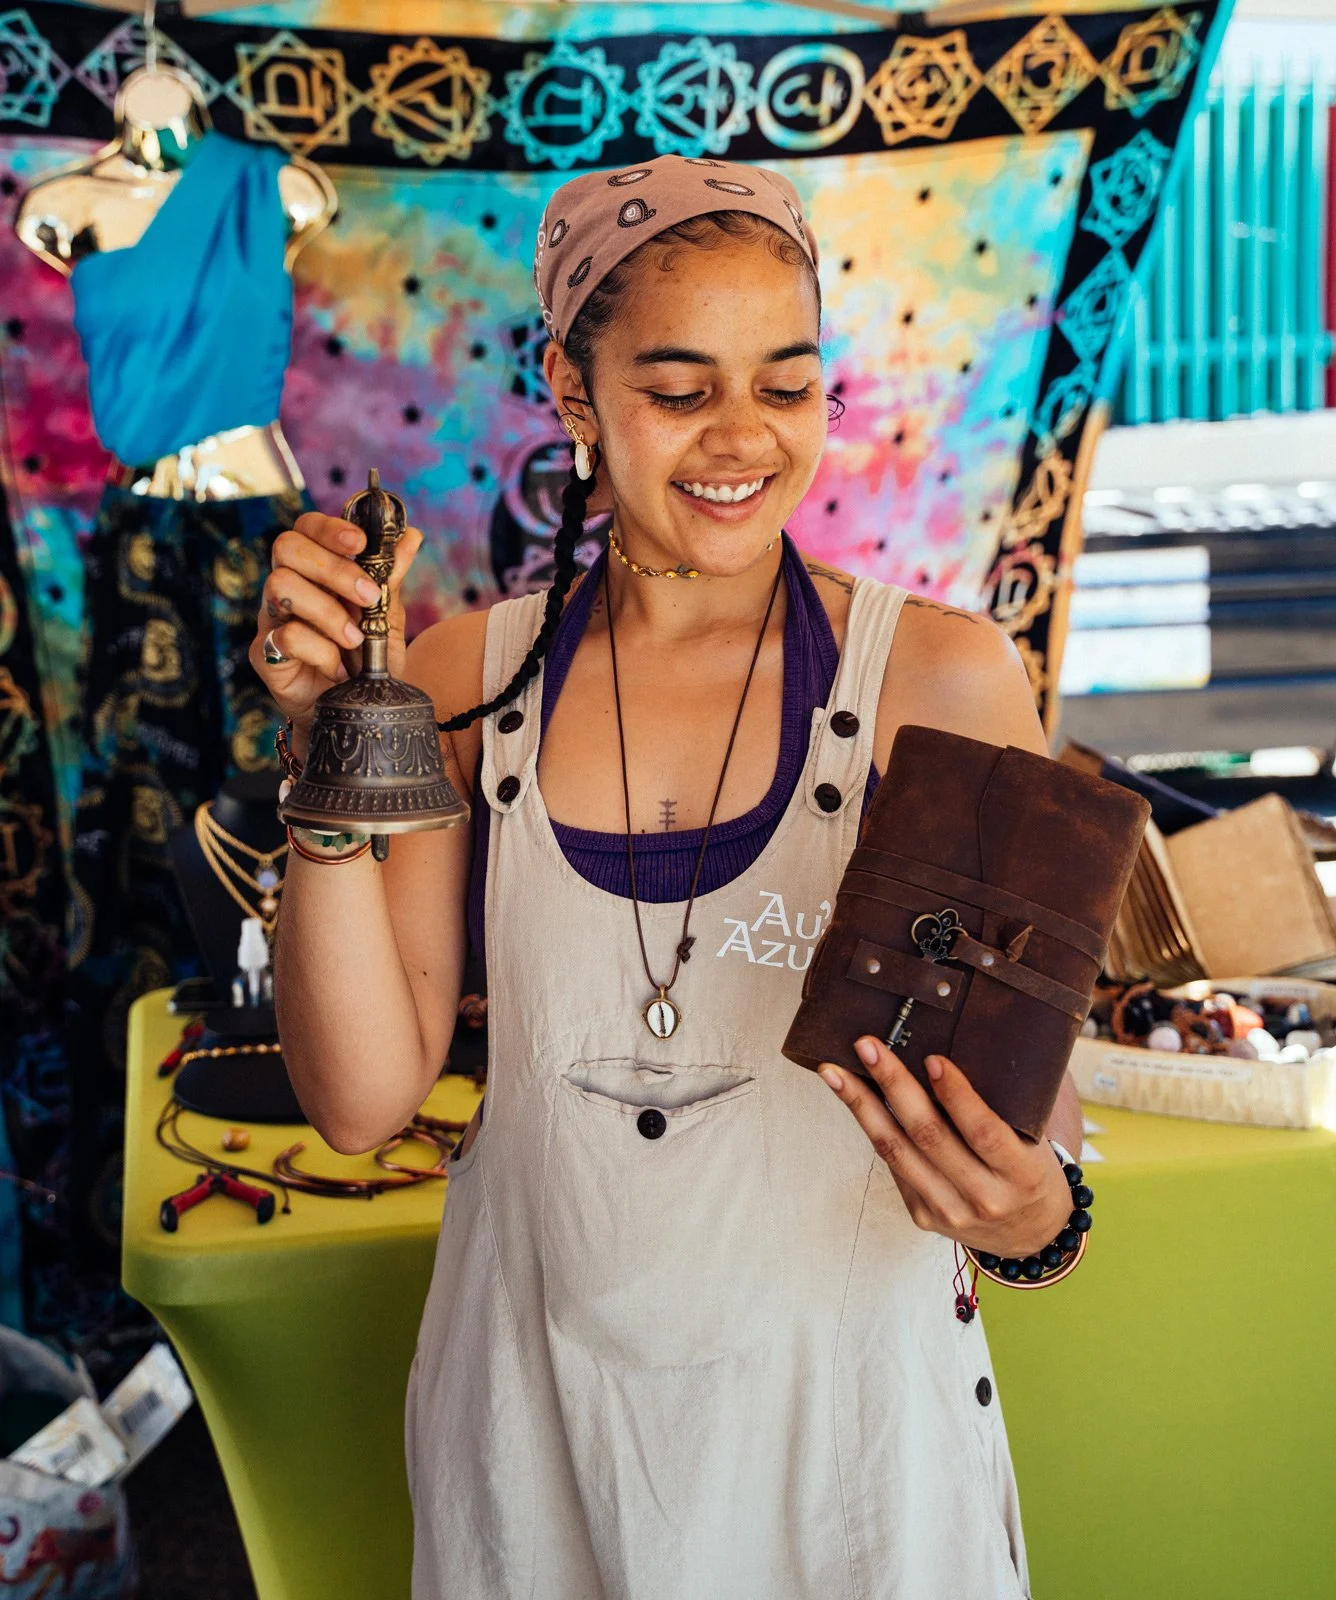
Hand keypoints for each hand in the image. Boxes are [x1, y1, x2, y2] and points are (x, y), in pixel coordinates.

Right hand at [249, 512, 423, 738]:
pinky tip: (338, 668)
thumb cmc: (367, 662)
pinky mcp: (264, 654)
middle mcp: (287, 587)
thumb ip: (390, 578)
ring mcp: (271, 619)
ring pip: (281, 586)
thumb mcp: (386, 617)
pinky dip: (320, 652)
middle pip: (287, 547)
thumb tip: (411, 535)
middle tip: (368, 598)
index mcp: (315, 571)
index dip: (329, 528)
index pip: (306, 527)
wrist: (358, 715)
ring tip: (356, 641)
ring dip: (328, 612)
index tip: (361, 543)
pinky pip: (285, 637)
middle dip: (334, 568)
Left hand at [819, 1038, 1072, 1259]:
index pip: (984, 1132)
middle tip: (867, 1046)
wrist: (1031, 1235)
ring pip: (896, 1151)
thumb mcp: (1032, 1142)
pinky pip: (892, 1164)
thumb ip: (998, 1108)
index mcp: (1021, 1175)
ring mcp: (949, 1212)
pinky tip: (853, 1098)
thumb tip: (942, 1055)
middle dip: (893, 1085)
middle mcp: (984, 1198)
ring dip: (861, 1106)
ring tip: (835, 1071)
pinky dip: (872, 1127)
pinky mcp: (922, 1216)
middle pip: (928, 1137)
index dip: (957, 1096)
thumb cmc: (1030, 1173)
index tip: (932, 1059)